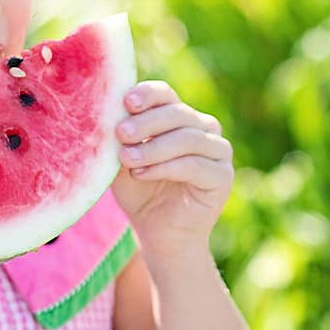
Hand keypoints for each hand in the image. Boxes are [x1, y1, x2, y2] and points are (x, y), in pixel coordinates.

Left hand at [111, 80, 233, 260]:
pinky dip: (165, 167)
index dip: (148, 95)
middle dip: (146, 123)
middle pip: (177, 113)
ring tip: (127, 159)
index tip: (126, 102)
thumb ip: (120, 139)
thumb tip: (107, 112)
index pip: (166, 95)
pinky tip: (141, 174)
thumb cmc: (140, 194)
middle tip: (120, 133)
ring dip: (153, 148)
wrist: (159, 235)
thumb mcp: (123, 162)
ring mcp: (218, 152)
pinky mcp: (223, 176)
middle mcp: (204, 129)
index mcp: (180, 118)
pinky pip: (194, 164)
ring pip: (187, 138)